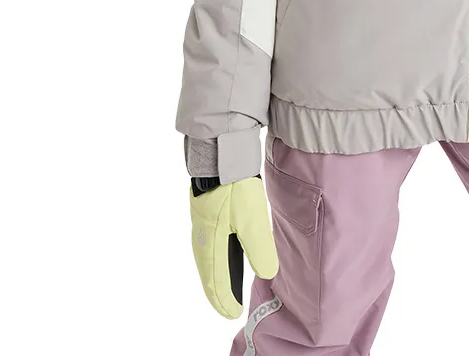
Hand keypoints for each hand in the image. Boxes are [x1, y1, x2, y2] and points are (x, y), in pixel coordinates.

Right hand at [189, 176, 279, 317]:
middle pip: (208, 272)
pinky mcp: (206, 210)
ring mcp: (201, 222)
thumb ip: (260, 249)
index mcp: (210, 243)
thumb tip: (267, 273)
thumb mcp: (253, 220)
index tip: (233, 312)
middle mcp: (201, 236)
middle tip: (228, 306)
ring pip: (207, 257)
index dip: (224, 299)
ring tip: (226, 286)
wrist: (221, 155)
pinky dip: (216, 257)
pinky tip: (226, 252)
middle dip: (218, 291)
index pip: (215, 280)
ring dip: (216, 274)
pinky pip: (209, 244)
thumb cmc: (235, 188)